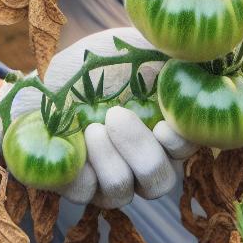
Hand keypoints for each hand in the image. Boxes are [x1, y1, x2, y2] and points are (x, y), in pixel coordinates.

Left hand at [0, 27, 196, 207]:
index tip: (164, 125)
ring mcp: (107, 178)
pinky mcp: (74, 186)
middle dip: (142, 153)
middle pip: (158, 182)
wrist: (41, 77)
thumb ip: (165, 53)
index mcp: (161, 130)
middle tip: (115, 116)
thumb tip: (201, 53)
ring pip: (121, 192)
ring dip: (109, 160)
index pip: (184, 149)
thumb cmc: (91, 62)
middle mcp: (138, 162)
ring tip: (92, 126)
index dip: (180, 144)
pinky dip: (81, 170)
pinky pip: (84, 193)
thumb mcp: (129, 48)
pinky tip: (74, 142)